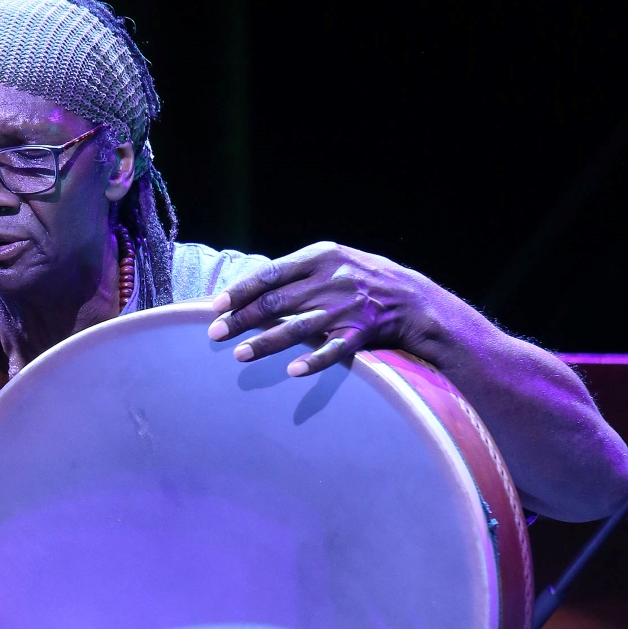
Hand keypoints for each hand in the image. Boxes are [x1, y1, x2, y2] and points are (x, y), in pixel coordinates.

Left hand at [207, 241, 440, 378]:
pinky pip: (333, 350)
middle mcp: (331, 280)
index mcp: (321, 257)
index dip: (241, 291)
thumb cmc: (362, 279)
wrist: (412, 298)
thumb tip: (251, 288)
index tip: (216, 306)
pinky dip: (314, 361)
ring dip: (266, 342)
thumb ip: (297, 272)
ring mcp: (346, 308)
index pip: (271, 274)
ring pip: (297, 327)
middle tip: (215, 334)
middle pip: (277, 302)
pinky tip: (293, 371)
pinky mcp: (361, 333)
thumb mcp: (333, 261)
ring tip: (239, 355)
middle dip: (242, 319)